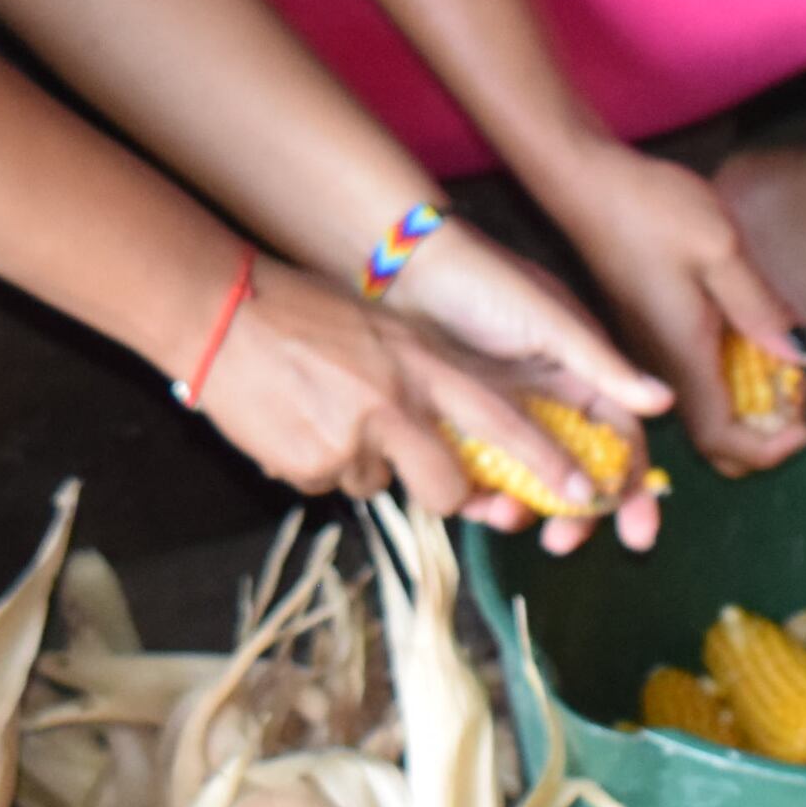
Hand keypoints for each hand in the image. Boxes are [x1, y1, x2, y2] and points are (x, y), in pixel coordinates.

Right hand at [185, 261, 600, 532]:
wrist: (220, 311)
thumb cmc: (304, 309)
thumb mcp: (385, 331)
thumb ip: (425, 377)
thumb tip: (453, 430)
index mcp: (422, 364)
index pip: (502, 422)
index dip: (547, 463)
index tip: (585, 497)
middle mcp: (395, 405)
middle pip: (449, 489)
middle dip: (444, 494)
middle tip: (413, 468)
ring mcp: (351, 440)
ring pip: (377, 484)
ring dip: (357, 461)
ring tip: (320, 407)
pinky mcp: (309, 467)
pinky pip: (327, 484)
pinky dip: (313, 461)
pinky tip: (289, 418)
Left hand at [378, 223, 670, 554]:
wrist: (402, 266)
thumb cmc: (483, 282)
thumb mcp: (549, 322)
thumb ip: (603, 366)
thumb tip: (665, 403)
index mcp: (581, 376)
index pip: (622, 441)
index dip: (633, 487)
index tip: (637, 532)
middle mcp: (547, 400)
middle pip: (578, 472)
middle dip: (580, 515)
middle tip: (564, 544)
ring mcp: (503, 414)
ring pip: (528, 480)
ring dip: (526, 510)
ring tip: (507, 521)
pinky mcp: (458, 423)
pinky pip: (479, 473)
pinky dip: (481, 495)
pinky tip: (474, 506)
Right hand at [545, 146, 805, 479]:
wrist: (586, 182)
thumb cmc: (651, 209)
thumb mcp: (721, 248)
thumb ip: (762, 308)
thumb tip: (804, 358)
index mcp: (682, 356)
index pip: (722, 440)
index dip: (768, 451)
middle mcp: (662, 366)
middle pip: (711, 439)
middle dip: (760, 440)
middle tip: (800, 400)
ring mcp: (652, 350)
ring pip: (702, 410)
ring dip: (747, 410)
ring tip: (786, 373)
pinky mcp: (650, 331)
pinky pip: (693, 380)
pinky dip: (730, 381)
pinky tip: (752, 342)